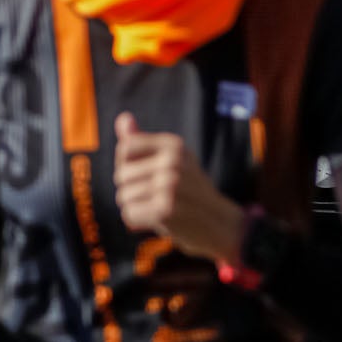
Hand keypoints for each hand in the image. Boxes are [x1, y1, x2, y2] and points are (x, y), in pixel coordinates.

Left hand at [113, 113, 245, 260]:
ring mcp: (170, 185)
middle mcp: (173, 161)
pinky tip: (159, 219)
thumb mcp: (171, 159)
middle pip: (122, 175)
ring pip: (124, 196)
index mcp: (174, 145)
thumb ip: (142, 140)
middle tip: (158, 195)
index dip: (128, 164)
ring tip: (160, 206)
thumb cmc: (190, 190)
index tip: (148, 174)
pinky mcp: (165, 210)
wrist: (220, 223)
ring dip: (136, 206)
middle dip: (132, 189)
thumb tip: (123, 117)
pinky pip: (129, 213)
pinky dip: (139, 221)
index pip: (125, 148)